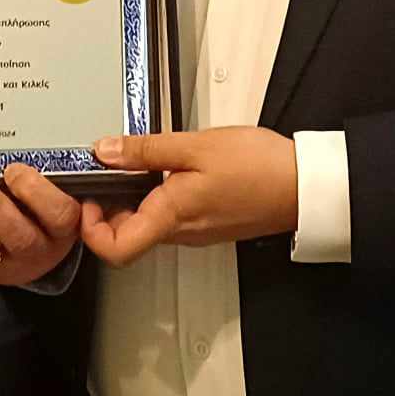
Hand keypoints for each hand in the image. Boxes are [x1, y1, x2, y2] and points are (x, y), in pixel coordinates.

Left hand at [81, 129, 297, 265]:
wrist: (305, 185)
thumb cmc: (258, 167)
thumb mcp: (195, 146)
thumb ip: (145, 150)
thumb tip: (104, 152)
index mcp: (171, 217)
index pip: (115, 250)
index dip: (90, 228)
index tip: (89, 196)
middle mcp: (180, 234)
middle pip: (127, 237)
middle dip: (107, 207)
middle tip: (105, 170)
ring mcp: (196, 231)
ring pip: (148, 225)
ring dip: (132, 199)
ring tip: (134, 161)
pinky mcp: (209, 222)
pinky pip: (170, 217)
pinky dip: (155, 197)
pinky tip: (164, 167)